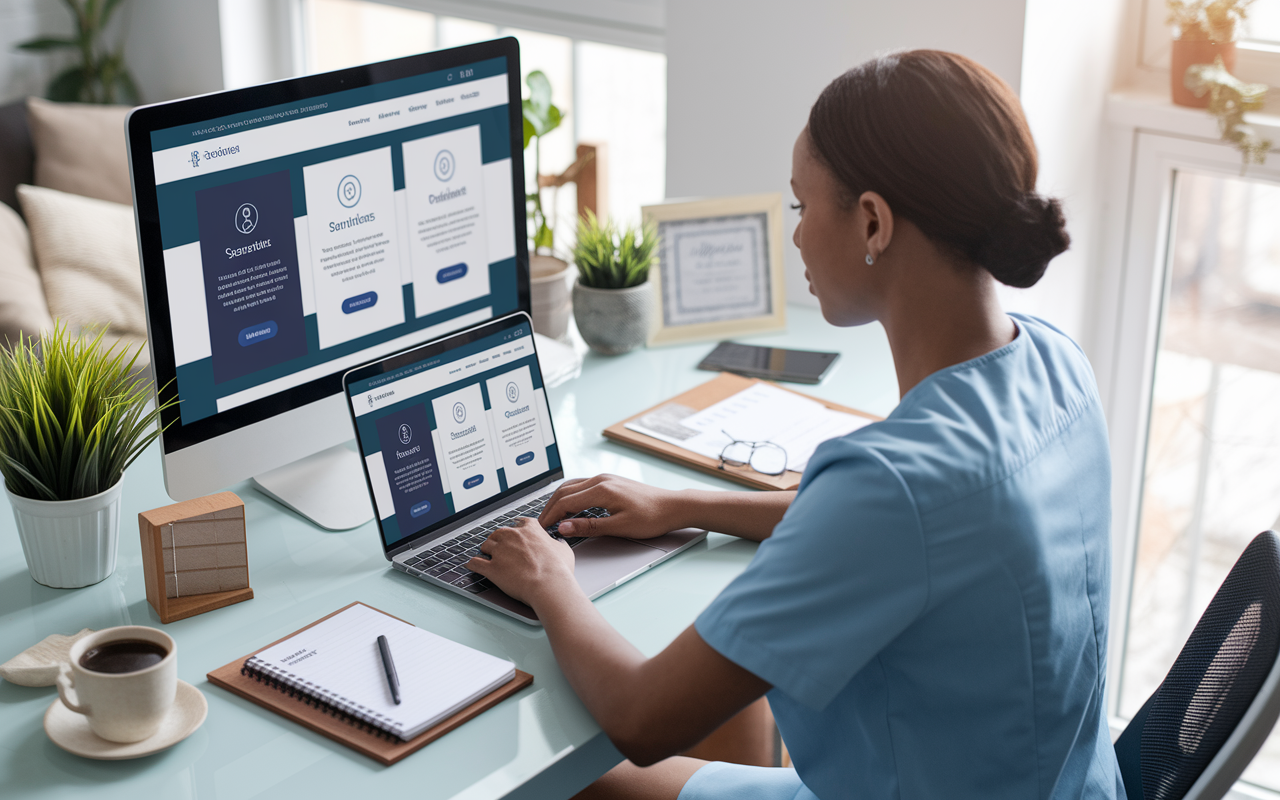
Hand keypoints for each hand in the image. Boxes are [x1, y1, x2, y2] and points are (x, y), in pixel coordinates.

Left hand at [467, 517, 576, 606]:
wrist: (549, 585)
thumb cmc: (558, 569)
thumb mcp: (564, 550)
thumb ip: (557, 544)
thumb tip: (558, 544)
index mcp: (530, 529)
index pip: (519, 523)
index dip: (516, 531)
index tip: (516, 535)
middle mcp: (512, 536)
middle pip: (498, 533)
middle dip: (499, 540)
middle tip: (502, 549)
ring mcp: (500, 551)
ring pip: (485, 545)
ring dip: (486, 551)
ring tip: (488, 557)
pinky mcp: (491, 567)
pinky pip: (475, 563)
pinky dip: (472, 564)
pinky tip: (472, 565)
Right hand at [538, 474, 684, 539]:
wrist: (672, 506)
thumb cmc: (651, 517)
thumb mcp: (618, 527)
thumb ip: (588, 527)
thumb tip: (563, 528)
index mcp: (601, 490)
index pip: (565, 502)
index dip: (550, 516)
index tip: (541, 529)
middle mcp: (601, 479)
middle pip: (564, 491)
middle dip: (550, 508)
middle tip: (541, 524)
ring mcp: (605, 478)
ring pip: (571, 486)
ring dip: (558, 500)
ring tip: (551, 516)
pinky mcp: (610, 481)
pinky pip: (582, 485)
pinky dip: (570, 495)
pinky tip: (568, 506)